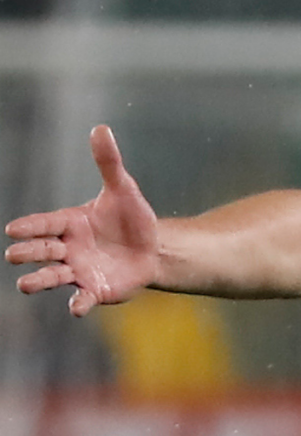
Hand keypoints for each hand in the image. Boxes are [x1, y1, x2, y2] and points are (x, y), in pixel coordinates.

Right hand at [5, 125, 159, 316]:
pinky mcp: (95, 290)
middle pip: (43, 250)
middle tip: (14, 254)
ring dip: (39, 280)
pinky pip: (83, 298)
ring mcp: (79, 271)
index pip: (46, 224)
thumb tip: (101, 128)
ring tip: (25, 284)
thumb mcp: (123, 190)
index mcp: (70, 223)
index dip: (31, 227)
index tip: (12, 229)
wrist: (152, 248)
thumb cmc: (131, 218)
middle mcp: (68, 249)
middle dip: (28, 252)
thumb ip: (109, 163)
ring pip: (53, 277)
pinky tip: (76, 307)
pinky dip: (78, 303)